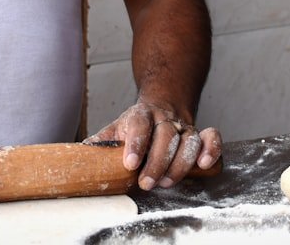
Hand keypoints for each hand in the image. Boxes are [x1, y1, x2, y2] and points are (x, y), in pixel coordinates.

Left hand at [86, 101, 221, 191]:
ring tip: (167, 181)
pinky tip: (203, 164)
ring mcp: (183, 126)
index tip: (129, 163)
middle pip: (165, 135)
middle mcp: (164, 118)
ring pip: (188, 140)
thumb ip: (100, 143)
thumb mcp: (115, 130)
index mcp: (141, 115)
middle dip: (157, 161)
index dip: (136, 143)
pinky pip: (211, 137)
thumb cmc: (135, 126)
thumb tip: (78, 156)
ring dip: (179, 163)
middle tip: (146, 182)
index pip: (139, 124)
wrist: (161, 106)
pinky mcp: (199, 134)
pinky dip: (211, 149)